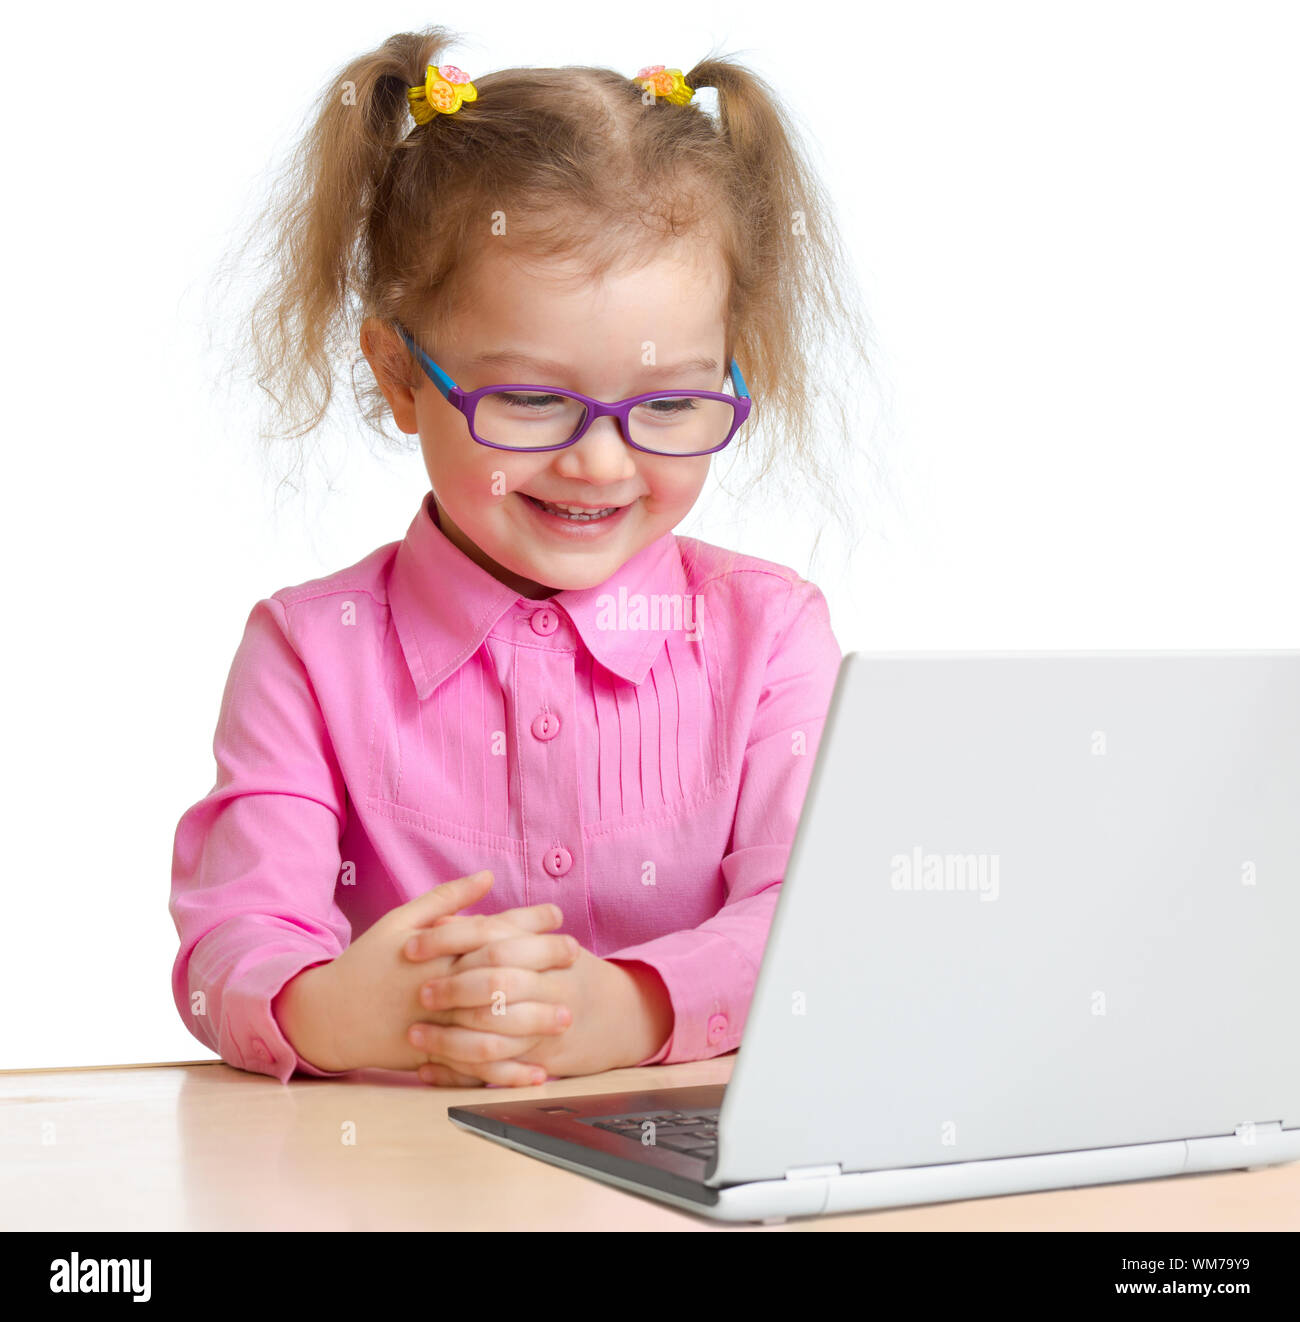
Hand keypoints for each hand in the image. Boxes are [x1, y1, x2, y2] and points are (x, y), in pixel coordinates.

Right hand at [285, 870, 577, 1085]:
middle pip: (498, 974)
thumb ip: (445, 898)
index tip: (558, 915)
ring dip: (533, 1022)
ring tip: (567, 1016)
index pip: (489, 930)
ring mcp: (436, 1024)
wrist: (329, 1016)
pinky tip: (537, 1071)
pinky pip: (475, 1067)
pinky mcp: (432, 1055)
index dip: (526, 920)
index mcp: (433, 950)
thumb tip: (487, 875)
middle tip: (577, 959)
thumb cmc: (368, 962)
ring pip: (491, 1024)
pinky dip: (507, 1072)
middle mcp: (438, 985)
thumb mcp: (399, 921)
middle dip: (541, 966)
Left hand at [405, 936, 643, 1084]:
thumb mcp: (546, 942)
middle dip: (451, 990)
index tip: (411, 947)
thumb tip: (447, 915)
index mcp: (547, 951)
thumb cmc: (571, 973)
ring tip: (415, 1035)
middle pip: (493, 986)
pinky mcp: (540, 1062)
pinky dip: (457, 1073)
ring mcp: (545, 1028)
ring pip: (491, 1036)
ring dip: (447, 1039)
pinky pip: (494, 1072)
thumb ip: (501, 927)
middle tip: (419, 993)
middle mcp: (549, 987)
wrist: (623, 1015)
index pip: (490, 938)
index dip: (448, 941)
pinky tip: (428, 1069)